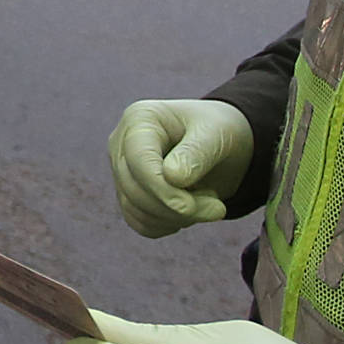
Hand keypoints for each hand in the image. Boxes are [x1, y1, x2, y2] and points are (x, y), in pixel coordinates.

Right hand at [108, 99, 254, 238]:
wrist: (222, 145)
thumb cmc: (219, 131)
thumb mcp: (217, 134)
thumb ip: (196, 153)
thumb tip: (171, 177)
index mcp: (140, 119)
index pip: (138, 159)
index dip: (161, 188)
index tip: (190, 207)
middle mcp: (122, 144)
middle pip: (134, 188)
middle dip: (177, 208)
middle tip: (217, 208)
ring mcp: (122, 171)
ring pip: (136, 210)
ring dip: (177, 217)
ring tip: (209, 202)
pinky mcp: (128, 196)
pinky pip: (140, 222)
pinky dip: (168, 225)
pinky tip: (191, 211)